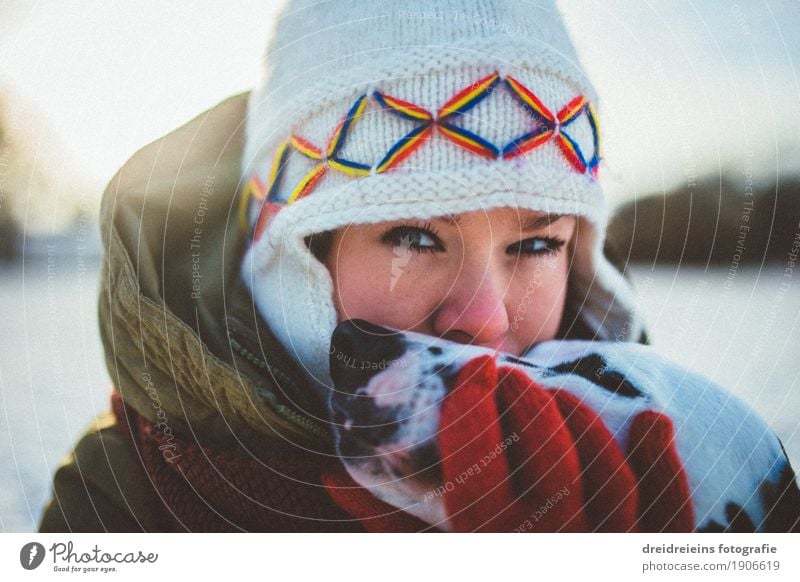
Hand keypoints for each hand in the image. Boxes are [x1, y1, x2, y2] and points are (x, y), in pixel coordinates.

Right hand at [323, 355, 694, 531]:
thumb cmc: (473, 570)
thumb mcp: (423, 560)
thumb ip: (382, 525)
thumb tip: (332, 473)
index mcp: (487, 554)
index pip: (477, 478)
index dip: (472, 414)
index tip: (471, 371)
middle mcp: (550, 558)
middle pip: (549, 469)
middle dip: (528, 406)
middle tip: (510, 374)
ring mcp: (605, 560)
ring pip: (608, 480)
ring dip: (584, 422)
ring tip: (556, 391)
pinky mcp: (648, 562)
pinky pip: (670, 515)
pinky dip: (665, 464)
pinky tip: (652, 419)